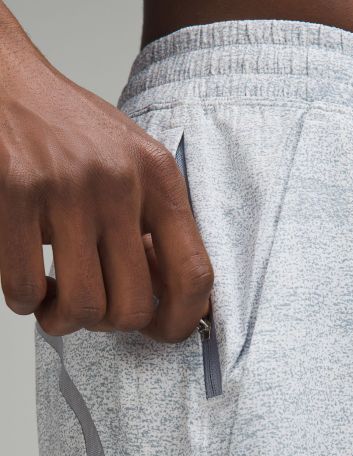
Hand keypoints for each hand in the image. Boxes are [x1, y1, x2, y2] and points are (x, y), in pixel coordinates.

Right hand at [0, 56, 213, 342]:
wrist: (10, 85)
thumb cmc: (76, 132)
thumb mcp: (135, 165)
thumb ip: (155, 226)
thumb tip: (167, 294)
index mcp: (159, 177)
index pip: (194, 273)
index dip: (183, 320)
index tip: (165, 332)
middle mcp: (119, 184)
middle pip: (133, 306)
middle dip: (113, 324)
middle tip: (99, 308)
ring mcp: (66, 190)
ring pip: (81, 306)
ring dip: (67, 319)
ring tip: (59, 298)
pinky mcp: (14, 196)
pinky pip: (23, 289)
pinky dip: (27, 300)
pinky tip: (31, 280)